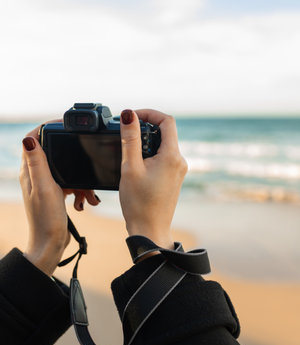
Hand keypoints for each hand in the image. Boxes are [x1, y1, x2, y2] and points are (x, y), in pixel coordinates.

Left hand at [20, 123, 99, 275]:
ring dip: (80, 179)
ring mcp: (46, 184)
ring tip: (87, 194)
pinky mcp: (56, 193)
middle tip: (85, 155)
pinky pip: (71, 183)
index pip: (33, 139)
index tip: (63, 124)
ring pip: (66, 170)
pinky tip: (85, 201)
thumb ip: (38, 163)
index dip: (46, 128)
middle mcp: (35, 175)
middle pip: (54, 153)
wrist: (51, 244)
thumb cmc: (46, 219)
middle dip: (71, 157)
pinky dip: (80, 190)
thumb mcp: (44, 187)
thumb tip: (28, 138)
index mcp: (29, 171)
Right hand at [119, 109, 186, 248]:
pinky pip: (164, 156)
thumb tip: (129, 114)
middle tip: (126, 132)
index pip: (167, 121)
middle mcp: (179, 161)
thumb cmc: (139, 203)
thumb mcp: (130, 167)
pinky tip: (136, 163)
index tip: (132, 117)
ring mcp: (178, 170)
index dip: (149, 113)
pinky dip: (150, 153)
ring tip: (129, 149)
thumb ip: (130, 139)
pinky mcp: (174, 177)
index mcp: (172, 156)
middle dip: (145, 127)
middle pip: (165, 131)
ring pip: (164, 144)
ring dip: (147, 141)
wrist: (150, 230)